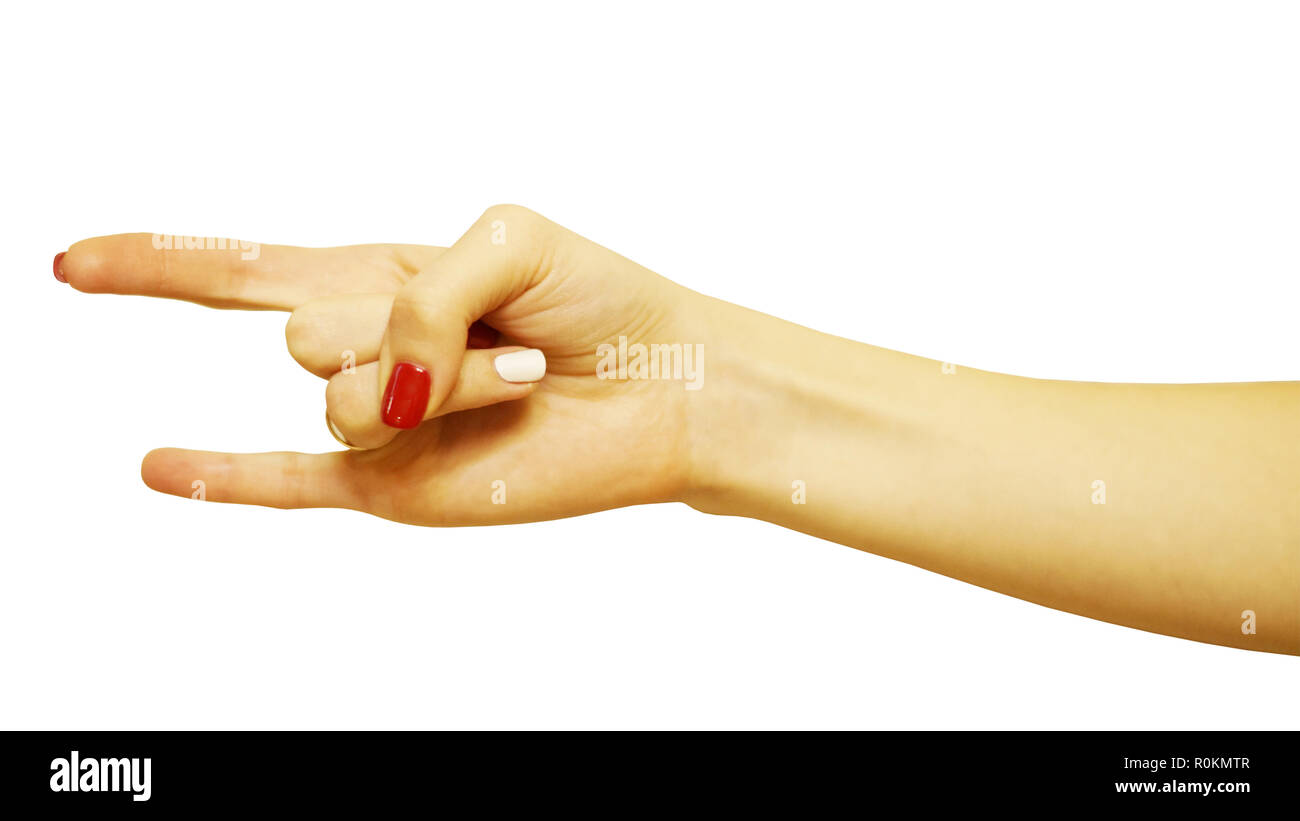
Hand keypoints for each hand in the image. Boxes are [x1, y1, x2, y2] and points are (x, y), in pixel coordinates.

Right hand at [57, 206, 701, 524]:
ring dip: (448, 380)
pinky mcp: (400, 488)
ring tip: (521, 374)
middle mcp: (367, 353)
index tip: (74, 264)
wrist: (669, 389)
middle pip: (304, 333)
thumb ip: (418, 293)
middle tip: (511, 333)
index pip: (249, 268)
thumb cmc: (600, 302)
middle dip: (405, 329)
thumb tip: (374, 387)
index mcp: (383, 279)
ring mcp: (379, 425)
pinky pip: (291, 483)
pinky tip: (160, 465)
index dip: (162, 263)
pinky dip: (225, 477)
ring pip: (343, 401)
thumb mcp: (509, 239)